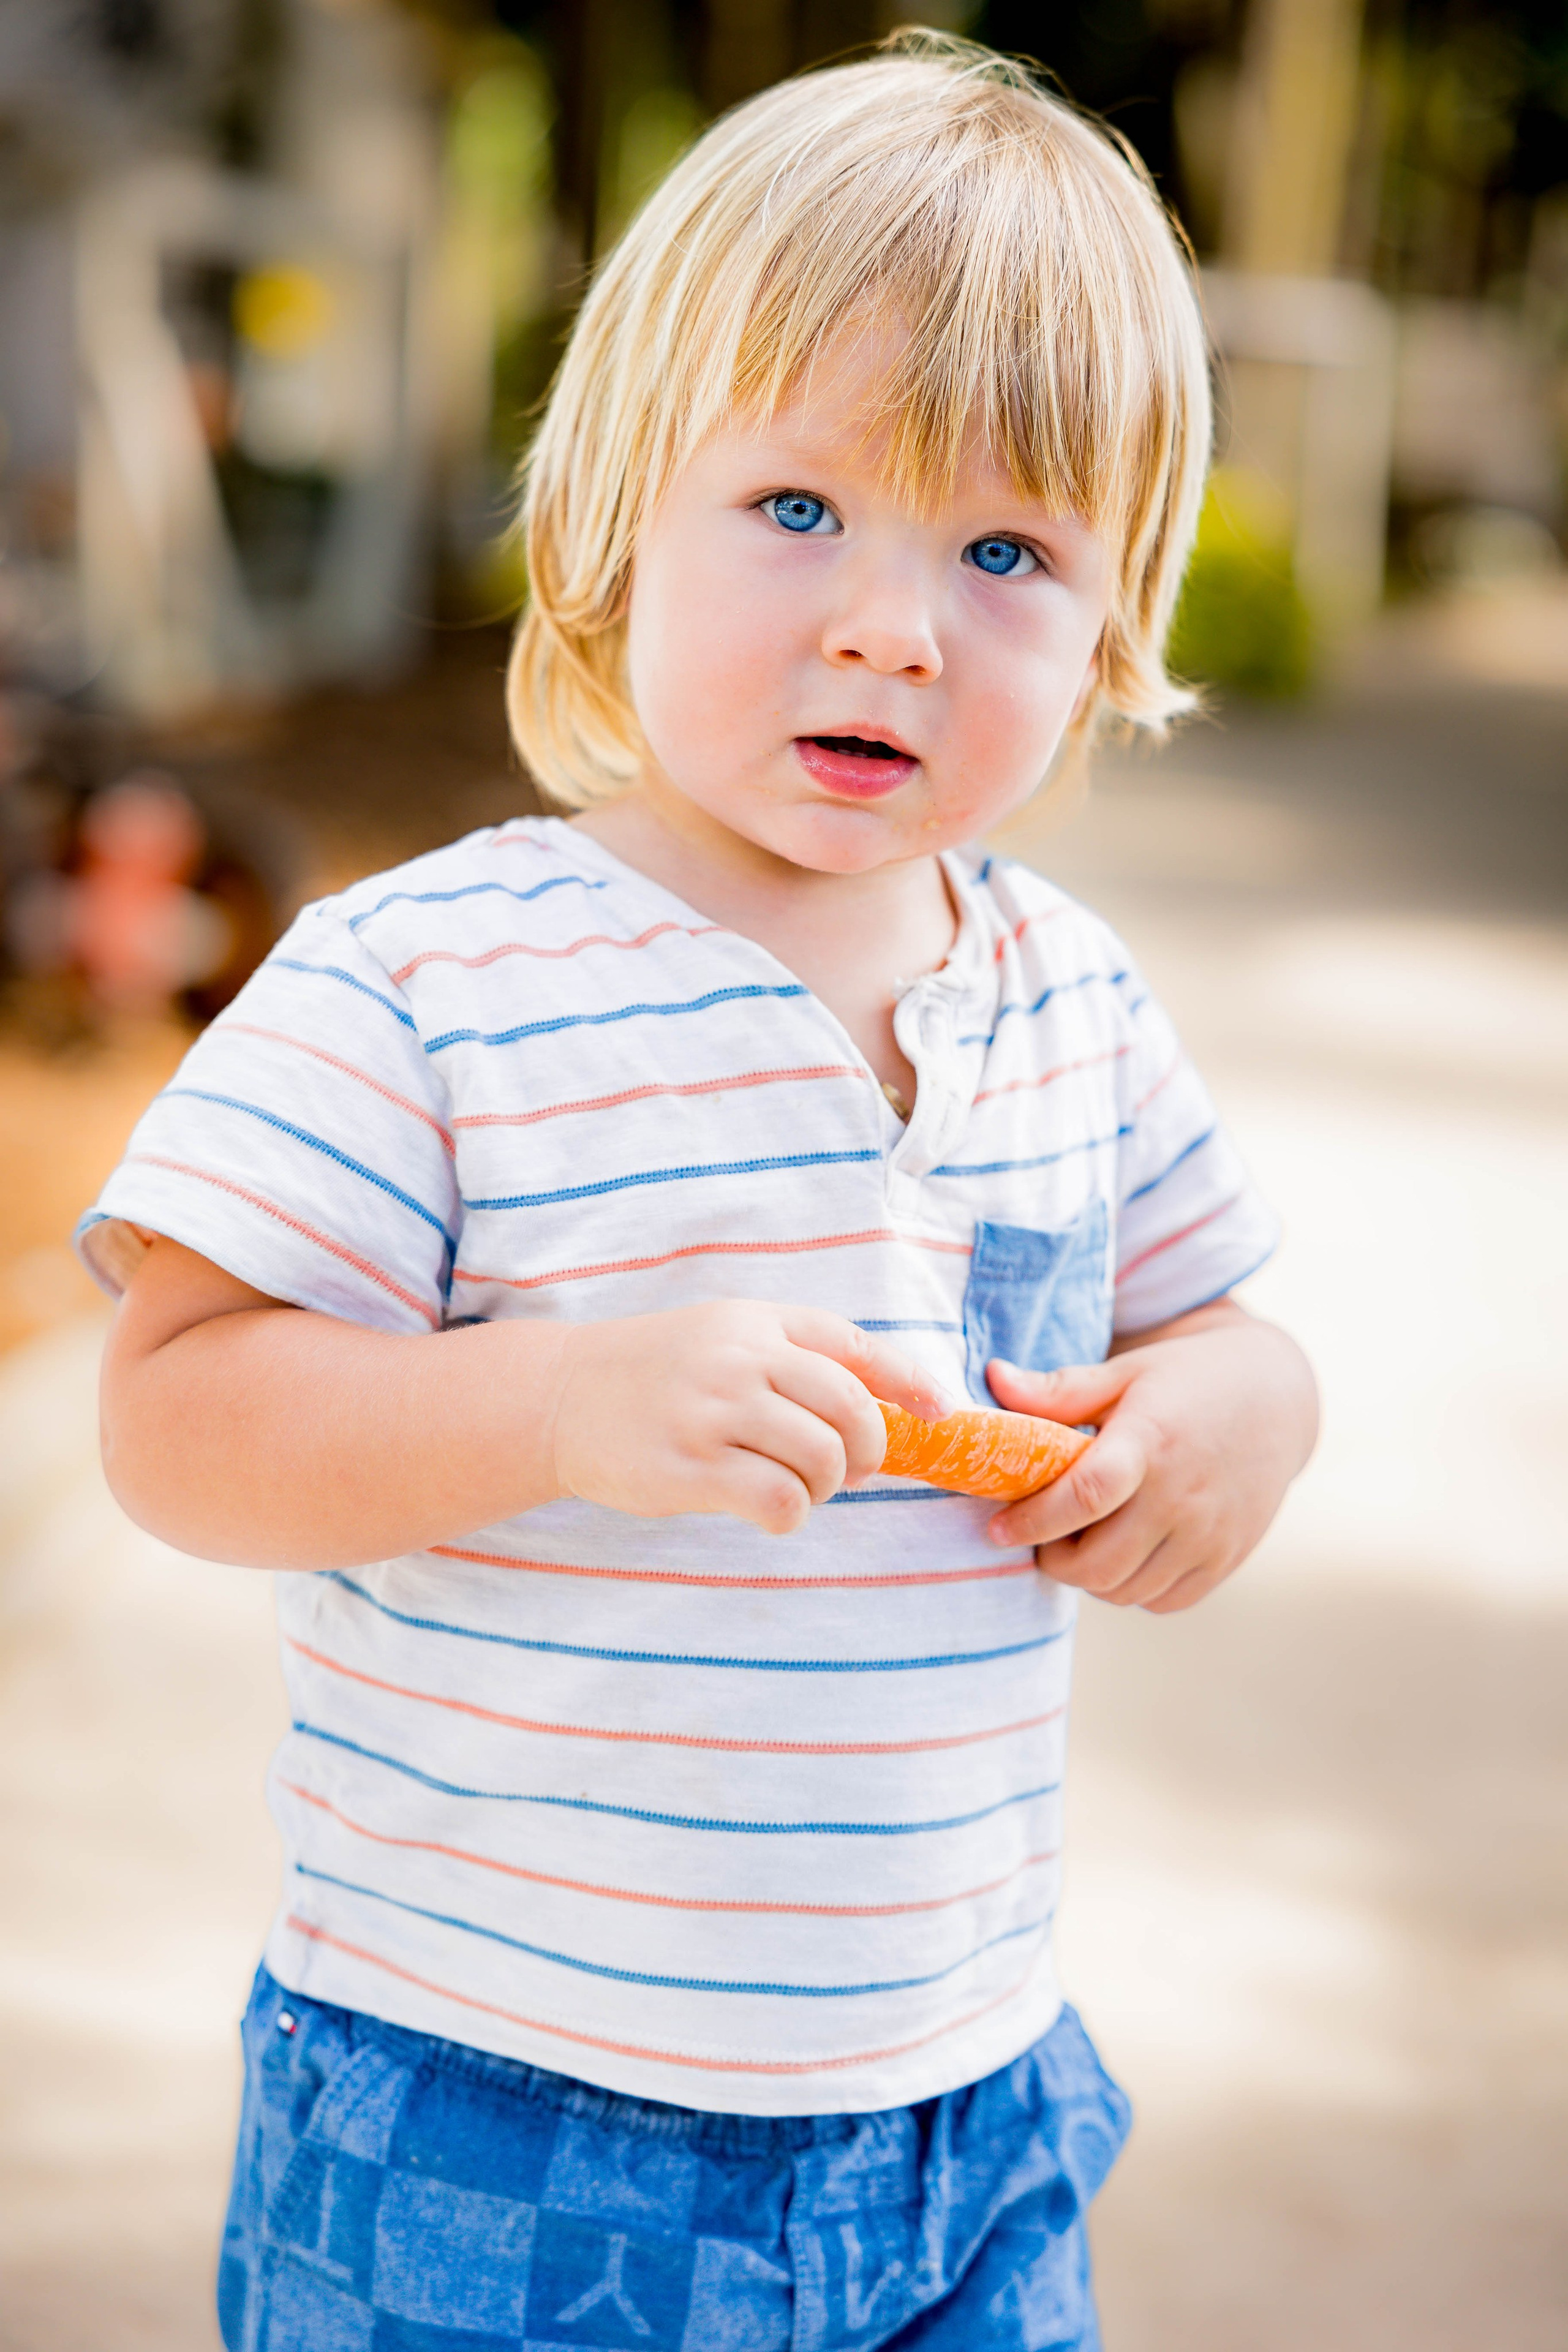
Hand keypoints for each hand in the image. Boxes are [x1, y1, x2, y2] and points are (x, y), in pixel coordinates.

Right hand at [548, 1301, 950, 1535]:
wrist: (560, 1395)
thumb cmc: (656, 1373)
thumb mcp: (723, 1335)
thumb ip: (791, 1354)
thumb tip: (883, 1402)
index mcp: (755, 1322)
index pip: (854, 1345)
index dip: (909, 1380)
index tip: (939, 1413)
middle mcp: (738, 1359)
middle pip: (850, 1409)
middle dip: (870, 1451)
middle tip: (853, 1471)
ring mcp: (713, 1412)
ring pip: (821, 1459)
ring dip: (827, 1487)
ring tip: (798, 1489)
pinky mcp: (688, 1468)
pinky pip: (778, 1500)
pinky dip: (791, 1514)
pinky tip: (767, 1510)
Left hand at [984, 1302, 1317, 1612]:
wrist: (1277, 1397)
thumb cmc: (1186, 1379)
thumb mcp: (1125, 1372)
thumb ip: (1059, 1388)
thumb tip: (991, 1377)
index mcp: (1151, 1441)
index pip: (1086, 1495)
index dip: (1034, 1521)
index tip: (999, 1528)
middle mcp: (1184, 1495)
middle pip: (1098, 1563)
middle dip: (1052, 1559)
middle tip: (1040, 1536)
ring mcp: (1210, 1533)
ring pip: (1125, 1590)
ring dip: (1089, 1577)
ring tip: (1080, 1541)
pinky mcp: (1228, 1557)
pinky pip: (1164, 1601)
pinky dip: (1132, 1589)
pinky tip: (1124, 1553)